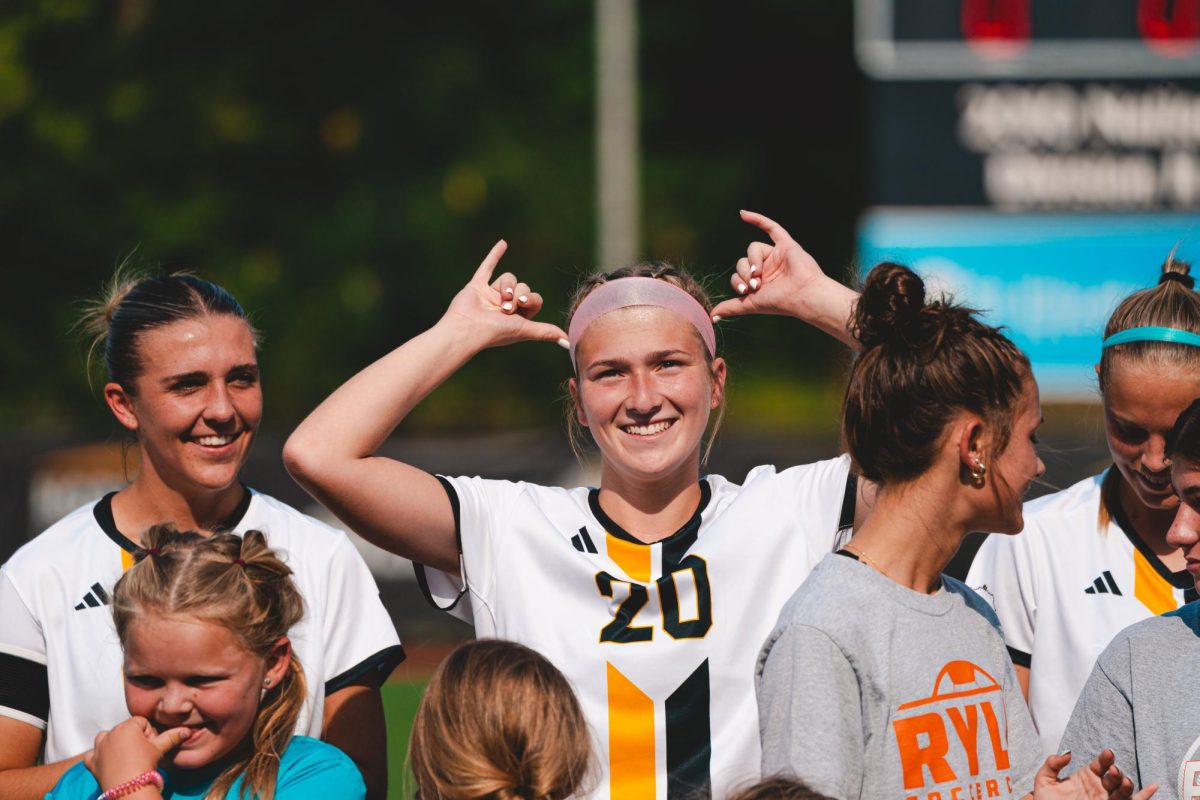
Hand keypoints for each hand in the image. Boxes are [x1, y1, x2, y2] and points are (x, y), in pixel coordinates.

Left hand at [90, 717, 188, 790]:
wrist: (128, 788)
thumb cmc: (144, 765)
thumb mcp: (160, 749)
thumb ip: (173, 736)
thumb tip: (188, 730)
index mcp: (127, 726)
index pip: (142, 722)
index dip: (149, 734)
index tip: (152, 746)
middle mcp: (111, 733)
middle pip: (126, 729)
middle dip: (134, 738)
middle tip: (142, 753)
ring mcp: (99, 747)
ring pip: (106, 737)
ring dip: (114, 743)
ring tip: (126, 756)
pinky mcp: (92, 761)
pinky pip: (92, 753)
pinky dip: (98, 756)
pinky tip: (107, 762)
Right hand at [439, 240, 567, 349]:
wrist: (468, 329)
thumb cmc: (496, 332)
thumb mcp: (525, 330)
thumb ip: (546, 332)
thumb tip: (568, 342)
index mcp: (518, 317)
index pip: (534, 298)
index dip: (531, 299)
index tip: (523, 305)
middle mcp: (505, 305)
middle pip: (522, 287)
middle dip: (517, 295)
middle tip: (507, 308)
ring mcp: (490, 295)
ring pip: (508, 278)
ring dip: (505, 287)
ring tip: (499, 300)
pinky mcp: (476, 286)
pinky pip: (487, 267)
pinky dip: (494, 255)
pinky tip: (503, 243)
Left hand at [710, 210, 829, 320]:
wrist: (802, 296)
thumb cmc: (779, 302)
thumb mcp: (749, 304)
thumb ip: (731, 307)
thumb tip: (712, 316)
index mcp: (760, 282)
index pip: (738, 275)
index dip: (738, 281)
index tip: (746, 291)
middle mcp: (767, 268)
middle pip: (744, 261)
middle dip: (746, 272)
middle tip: (755, 284)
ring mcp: (776, 255)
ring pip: (753, 248)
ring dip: (753, 261)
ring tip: (760, 274)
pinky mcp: (786, 245)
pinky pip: (771, 227)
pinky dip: (757, 219)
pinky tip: (742, 214)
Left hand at [1031, 749, 1156, 799]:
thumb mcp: (1044, 780)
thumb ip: (1052, 764)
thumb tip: (1068, 752)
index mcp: (1086, 776)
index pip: (1100, 764)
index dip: (1105, 758)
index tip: (1108, 753)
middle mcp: (1100, 787)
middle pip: (1114, 777)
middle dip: (1115, 773)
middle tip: (1112, 771)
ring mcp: (1106, 799)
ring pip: (1123, 791)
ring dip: (1126, 786)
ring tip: (1123, 781)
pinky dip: (1144, 796)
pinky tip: (1153, 787)